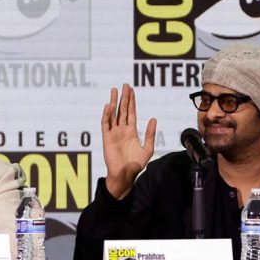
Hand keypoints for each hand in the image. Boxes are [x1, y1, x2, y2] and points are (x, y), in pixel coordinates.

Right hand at [101, 84, 156, 199]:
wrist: (124, 174)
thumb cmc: (136, 164)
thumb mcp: (147, 148)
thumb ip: (150, 134)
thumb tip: (153, 118)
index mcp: (131, 131)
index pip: (131, 113)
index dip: (132, 102)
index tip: (131, 90)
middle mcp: (122, 130)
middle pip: (122, 110)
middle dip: (124, 98)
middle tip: (124, 85)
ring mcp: (113, 133)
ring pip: (113, 114)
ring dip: (114, 103)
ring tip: (114, 91)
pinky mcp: (106, 138)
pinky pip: (106, 124)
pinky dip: (107, 115)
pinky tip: (109, 106)